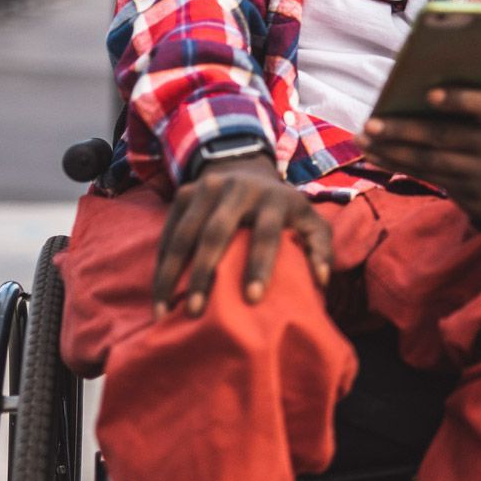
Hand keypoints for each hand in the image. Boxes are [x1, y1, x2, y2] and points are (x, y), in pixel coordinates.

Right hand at [152, 155, 332, 318]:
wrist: (246, 168)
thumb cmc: (281, 209)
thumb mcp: (308, 219)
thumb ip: (321, 247)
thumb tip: (322, 280)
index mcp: (273, 197)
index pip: (266, 232)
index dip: (260, 264)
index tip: (252, 299)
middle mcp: (238, 188)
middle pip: (216, 232)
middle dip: (205, 273)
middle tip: (196, 313)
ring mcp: (206, 188)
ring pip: (184, 233)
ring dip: (171, 273)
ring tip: (164, 312)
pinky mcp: (184, 192)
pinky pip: (168, 231)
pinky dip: (161, 263)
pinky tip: (158, 294)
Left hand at [359, 87, 480, 225]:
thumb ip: (463, 101)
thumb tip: (408, 86)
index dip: (460, 99)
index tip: (429, 94)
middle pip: (445, 136)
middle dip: (404, 129)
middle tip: (371, 122)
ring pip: (431, 160)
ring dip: (392, 150)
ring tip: (363, 139)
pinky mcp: (466, 192)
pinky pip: (426, 176)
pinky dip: (396, 164)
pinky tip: (374, 155)